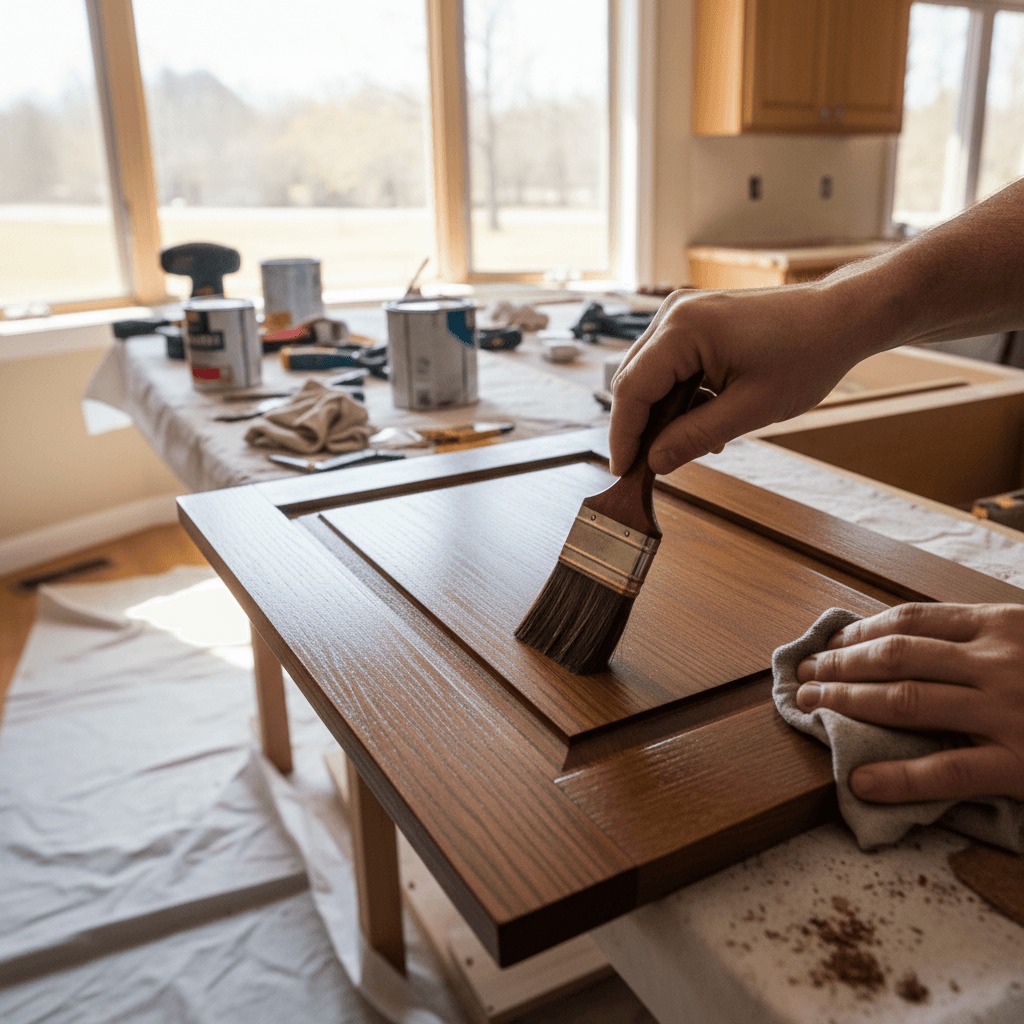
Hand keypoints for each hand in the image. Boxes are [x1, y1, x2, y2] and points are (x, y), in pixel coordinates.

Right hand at [607, 285, 870, 475]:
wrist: (842, 317)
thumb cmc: (807, 355)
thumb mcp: (751, 409)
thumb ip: (695, 436)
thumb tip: (655, 462)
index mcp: (684, 328)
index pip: (632, 389)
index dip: (623, 435)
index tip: (622, 472)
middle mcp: (675, 313)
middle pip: (634, 381)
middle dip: (640, 428)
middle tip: (646, 469)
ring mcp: (684, 314)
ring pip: (651, 376)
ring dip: (664, 415)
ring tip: (690, 446)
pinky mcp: (696, 321)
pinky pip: (671, 366)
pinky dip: (680, 398)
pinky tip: (705, 422)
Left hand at [796, 603, 1023, 802]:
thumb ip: (977, 639)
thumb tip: (901, 643)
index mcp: (999, 625)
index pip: (909, 620)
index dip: (858, 632)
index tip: (827, 644)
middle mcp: (997, 663)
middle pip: (895, 656)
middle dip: (839, 665)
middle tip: (804, 674)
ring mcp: (1007, 713)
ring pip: (907, 701)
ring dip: (847, 702)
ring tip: (810, 706)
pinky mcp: (1020, 765)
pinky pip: (948, 771)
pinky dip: (899, 778)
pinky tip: (861, 781)